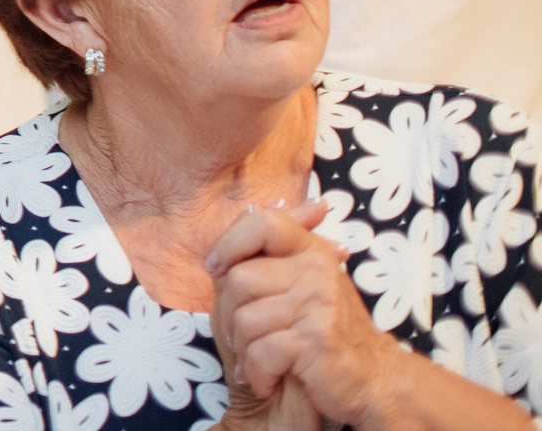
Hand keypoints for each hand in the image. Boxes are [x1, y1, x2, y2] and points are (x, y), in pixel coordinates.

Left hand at [208, 200, 392, 426]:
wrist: (373, 382)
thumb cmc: (322, 334)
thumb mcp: (303, 284)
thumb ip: (274, 251)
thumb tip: (252, 208)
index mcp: (312, 252)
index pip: (264, 223)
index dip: (230, 242)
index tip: (216, 268)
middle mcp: (318, 271)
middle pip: (240, 279)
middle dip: (230, 317)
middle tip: (244, 339)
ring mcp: (320, 304)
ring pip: (245, 319)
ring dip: (243, 350)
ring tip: (257, 363)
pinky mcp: (317, 340)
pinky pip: (261, 352)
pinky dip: (257, 373)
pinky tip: (266, 381)